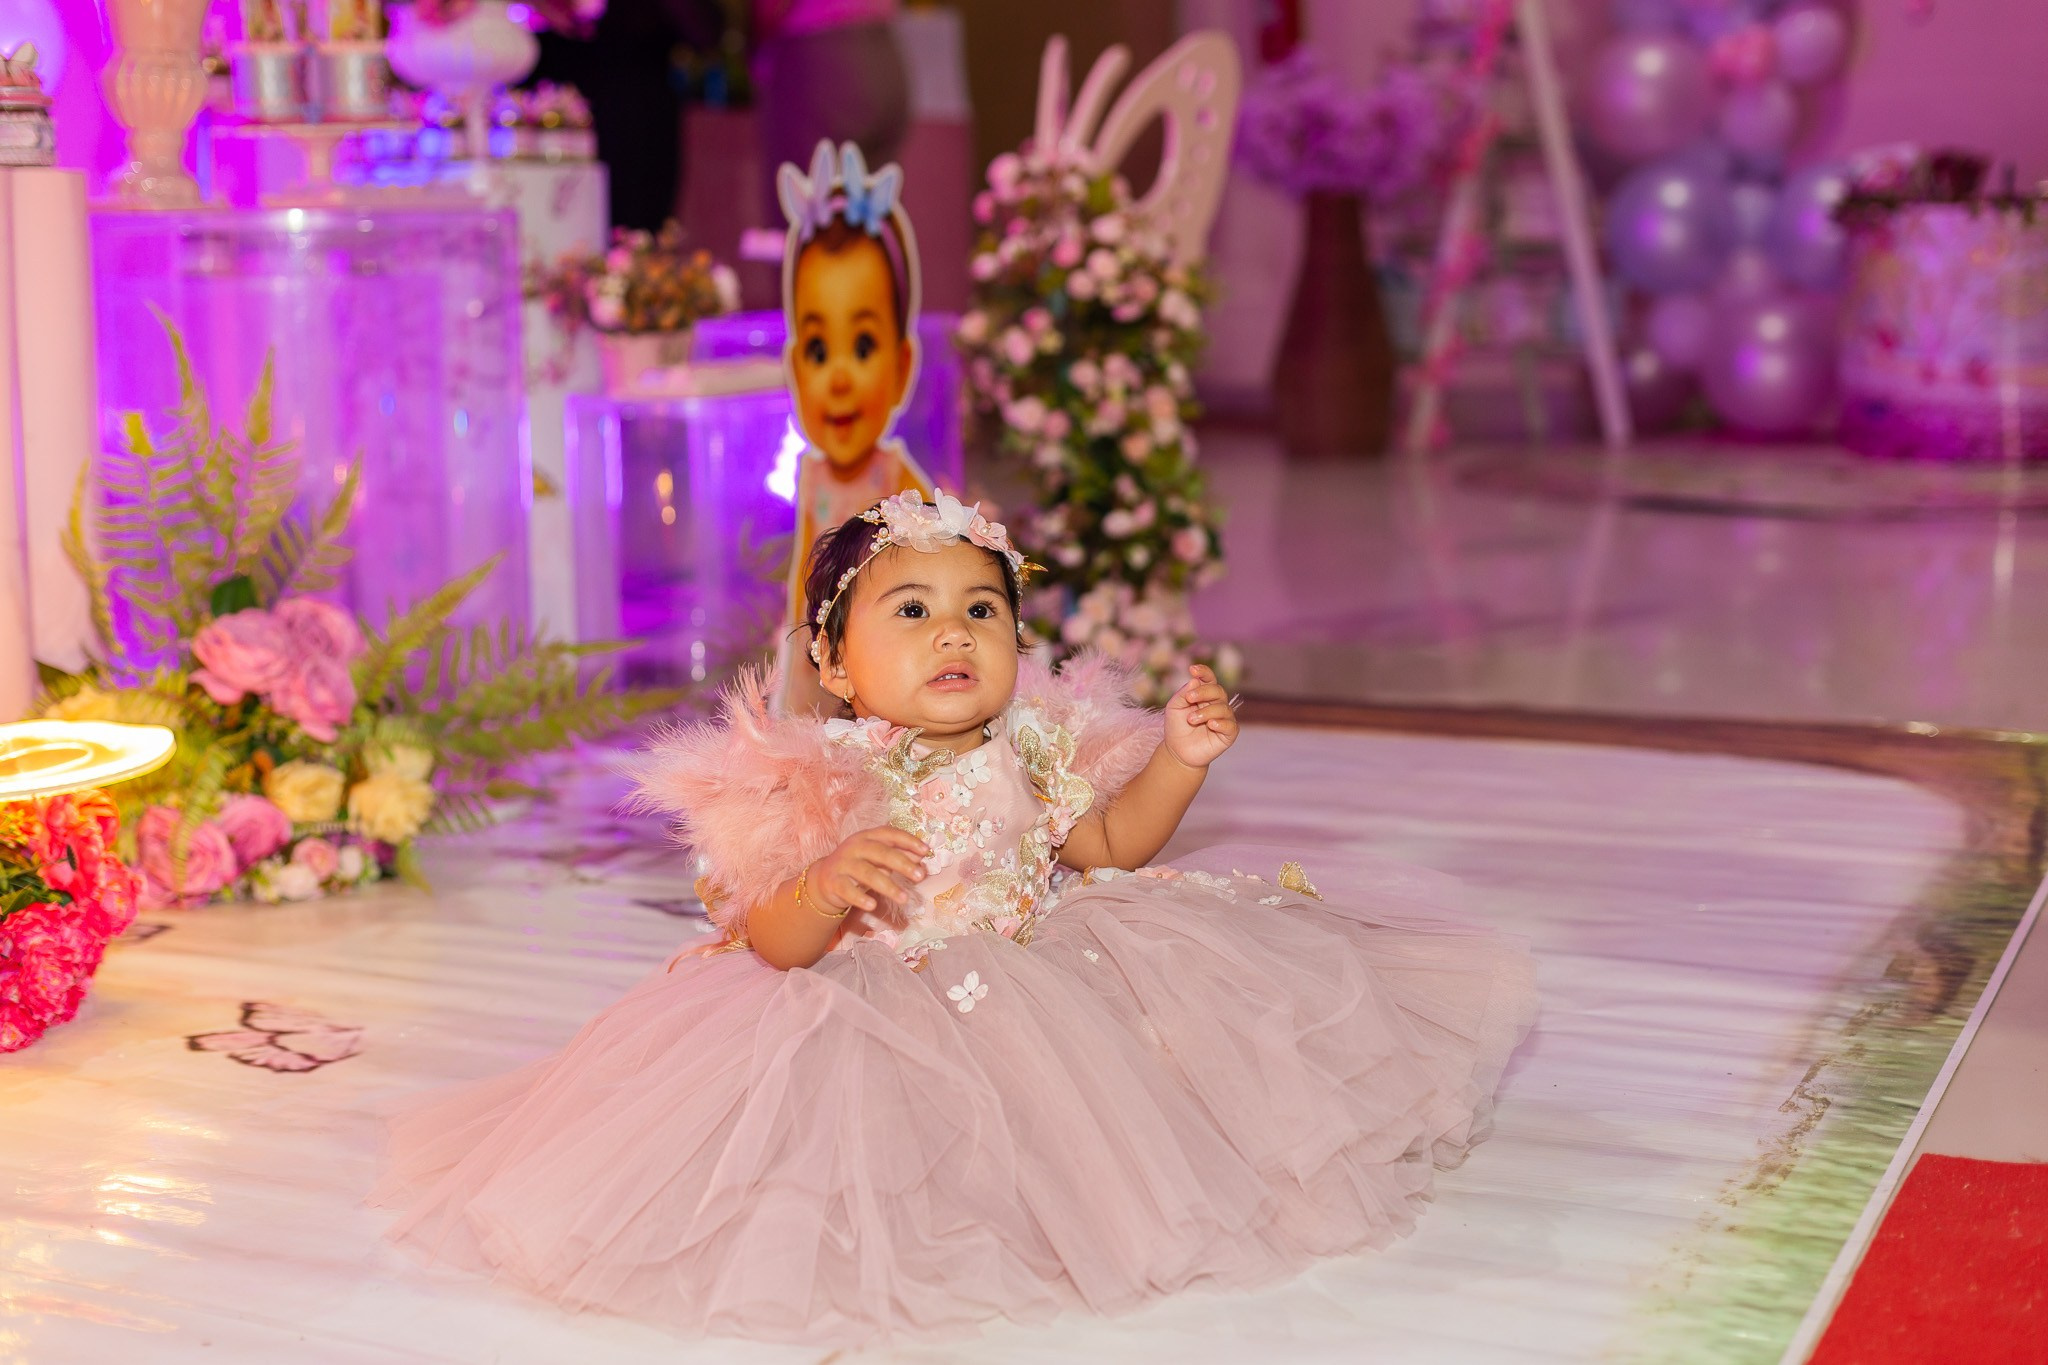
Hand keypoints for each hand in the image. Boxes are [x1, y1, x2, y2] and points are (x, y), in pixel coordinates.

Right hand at [809, 827, 928, 928]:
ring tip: (904, 899)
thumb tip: (922, 857)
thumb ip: (899, 856)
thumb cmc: (858, 866)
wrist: (824, 879)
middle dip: (902, 864)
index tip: (926, 851)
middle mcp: (854, 847)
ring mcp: (843, 864)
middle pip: (880, 852)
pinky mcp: (833, 881)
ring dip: (887, 886)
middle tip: (920, 876)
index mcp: (867, 837)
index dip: (908, 841)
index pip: (889, 834)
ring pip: (867, 873)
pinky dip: (860, 898)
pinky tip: (873, 905)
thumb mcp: (878, 859)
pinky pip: (847, 890)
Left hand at [1162, 664, 1237, 769]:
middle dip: (1204, 692)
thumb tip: (1195, 680)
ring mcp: (1224, 719)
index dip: (1204, 672)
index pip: (1209, 679)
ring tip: (1191, 719)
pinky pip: (1230, 725)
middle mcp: (1217, 704)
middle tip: (1189, 699)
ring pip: (1223, 708)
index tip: (1192, 669)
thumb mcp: (1174, 708)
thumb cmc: (1177, 727)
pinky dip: (1221, 722)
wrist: (1178, 752)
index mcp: (1204, 695)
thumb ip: (1183, 694)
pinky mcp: (1228, 734)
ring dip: (1206, 711)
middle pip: (1218, 690)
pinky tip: (1210, 724)